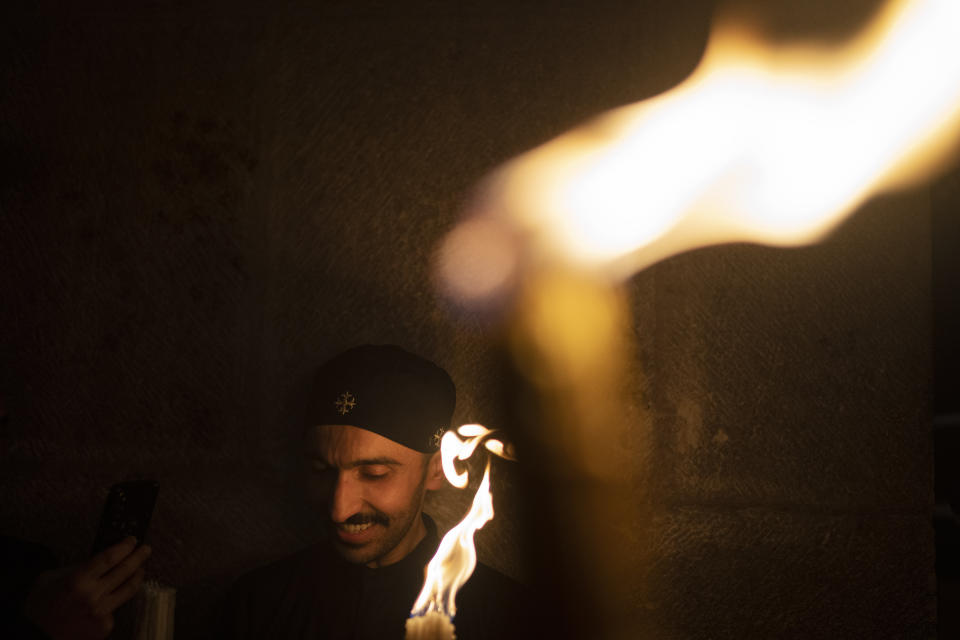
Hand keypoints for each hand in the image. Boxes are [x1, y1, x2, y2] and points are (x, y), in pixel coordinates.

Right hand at [22, 537, 151, 639]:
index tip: (132, 540)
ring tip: (140, 569)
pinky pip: (116, 608)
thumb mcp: (50, 579)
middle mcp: (93, 596)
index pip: (110, 557)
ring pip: (128, 590)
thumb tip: (98, 560)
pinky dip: (115, 600)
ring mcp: (101, 613)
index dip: (125, 546)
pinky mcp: (104, 627)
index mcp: (78, 580)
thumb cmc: (40, 607)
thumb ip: (76, 567)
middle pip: (125, 570)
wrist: (35, 636)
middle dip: (139, 556)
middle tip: (145, 549)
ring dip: (137, 576)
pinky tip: (110, 598)